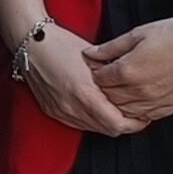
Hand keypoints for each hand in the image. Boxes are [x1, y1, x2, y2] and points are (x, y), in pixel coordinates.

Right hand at [9, 20, 135, 136]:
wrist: (29, 43)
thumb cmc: (59, 44)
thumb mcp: (93, 58)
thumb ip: (113, 78)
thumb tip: (132, 89)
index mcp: (84, 92)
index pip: (116, 123)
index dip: (134, 124)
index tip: (143, 117)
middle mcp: (70, 107)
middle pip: (107, 130)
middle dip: (124, 125)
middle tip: (135, 115)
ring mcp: (60, 111)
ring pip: (93, 129)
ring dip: (107, 123)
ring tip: (117, 110)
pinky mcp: (52, 111)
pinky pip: (78, 124)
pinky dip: (91, 120)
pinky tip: (96, 108)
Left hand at [89, 14, 172, 123]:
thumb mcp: (138, 33)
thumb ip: (111, 47)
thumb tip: (90, 53)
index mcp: (129, 70)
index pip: (99, 80)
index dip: (94, 73)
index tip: (96, 67)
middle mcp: (140, 90)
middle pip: (109, 98)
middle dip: (102, 90)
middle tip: (103, 81)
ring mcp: (156, 101)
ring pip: (126, 111)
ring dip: (117, 104)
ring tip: (118, 92)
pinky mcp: (172, 107)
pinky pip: (146, 117)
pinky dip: (136, 112)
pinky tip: (135, 102)